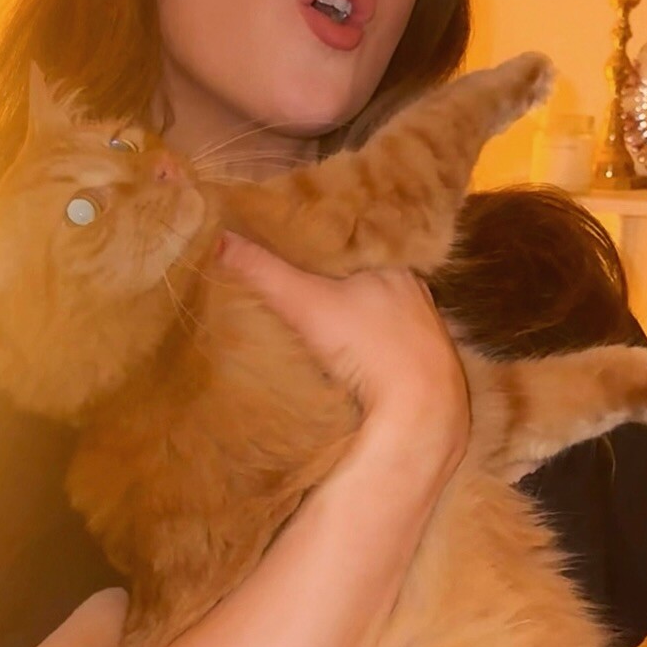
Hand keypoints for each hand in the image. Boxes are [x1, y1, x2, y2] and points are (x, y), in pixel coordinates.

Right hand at [217, 231, 468, 467]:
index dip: (323, 256)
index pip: (353, 253)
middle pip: (368, 288)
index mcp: (395, 270)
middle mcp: (417, 299)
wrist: (419, 409)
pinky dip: (375, 356)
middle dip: (341, 292)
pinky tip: (356, 365)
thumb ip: (261, 271)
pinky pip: (395, 355)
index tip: (296, 259)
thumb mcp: (303, 302)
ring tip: (327, 330)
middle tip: (305, 295)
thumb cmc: (366, 346)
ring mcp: (427, 338)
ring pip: (384, 322)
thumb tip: (216, 237)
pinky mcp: (429, 374)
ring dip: (360, 327)